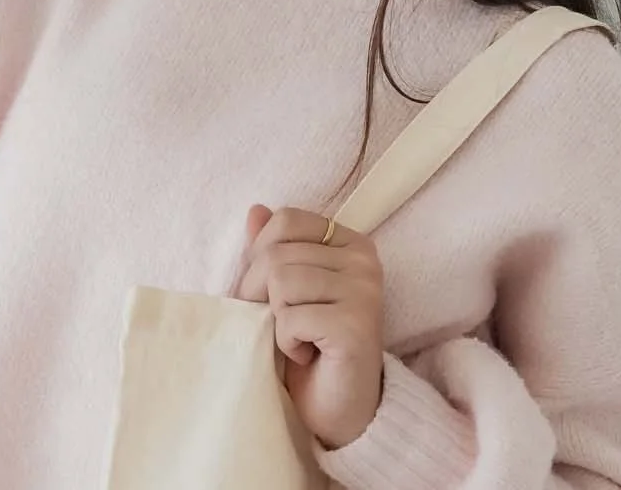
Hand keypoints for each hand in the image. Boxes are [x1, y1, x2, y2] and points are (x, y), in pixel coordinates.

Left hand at [237, 204, 385, 450]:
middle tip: (277, 322)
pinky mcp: (355, 325)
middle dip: (259, 292)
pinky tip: (306, 353)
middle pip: (278, 252)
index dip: (260, 253)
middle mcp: (364, 261)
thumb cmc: (311, 346)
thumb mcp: (286, 292)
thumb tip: (255, 210)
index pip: (287, 219)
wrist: (337, 409)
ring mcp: (364, 291)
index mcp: (349, 243)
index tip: (267, 290)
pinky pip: (291, 317)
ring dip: (276, 317)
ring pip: (281, 280)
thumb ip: (272, 249)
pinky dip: (286, 341)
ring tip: (297, 337)